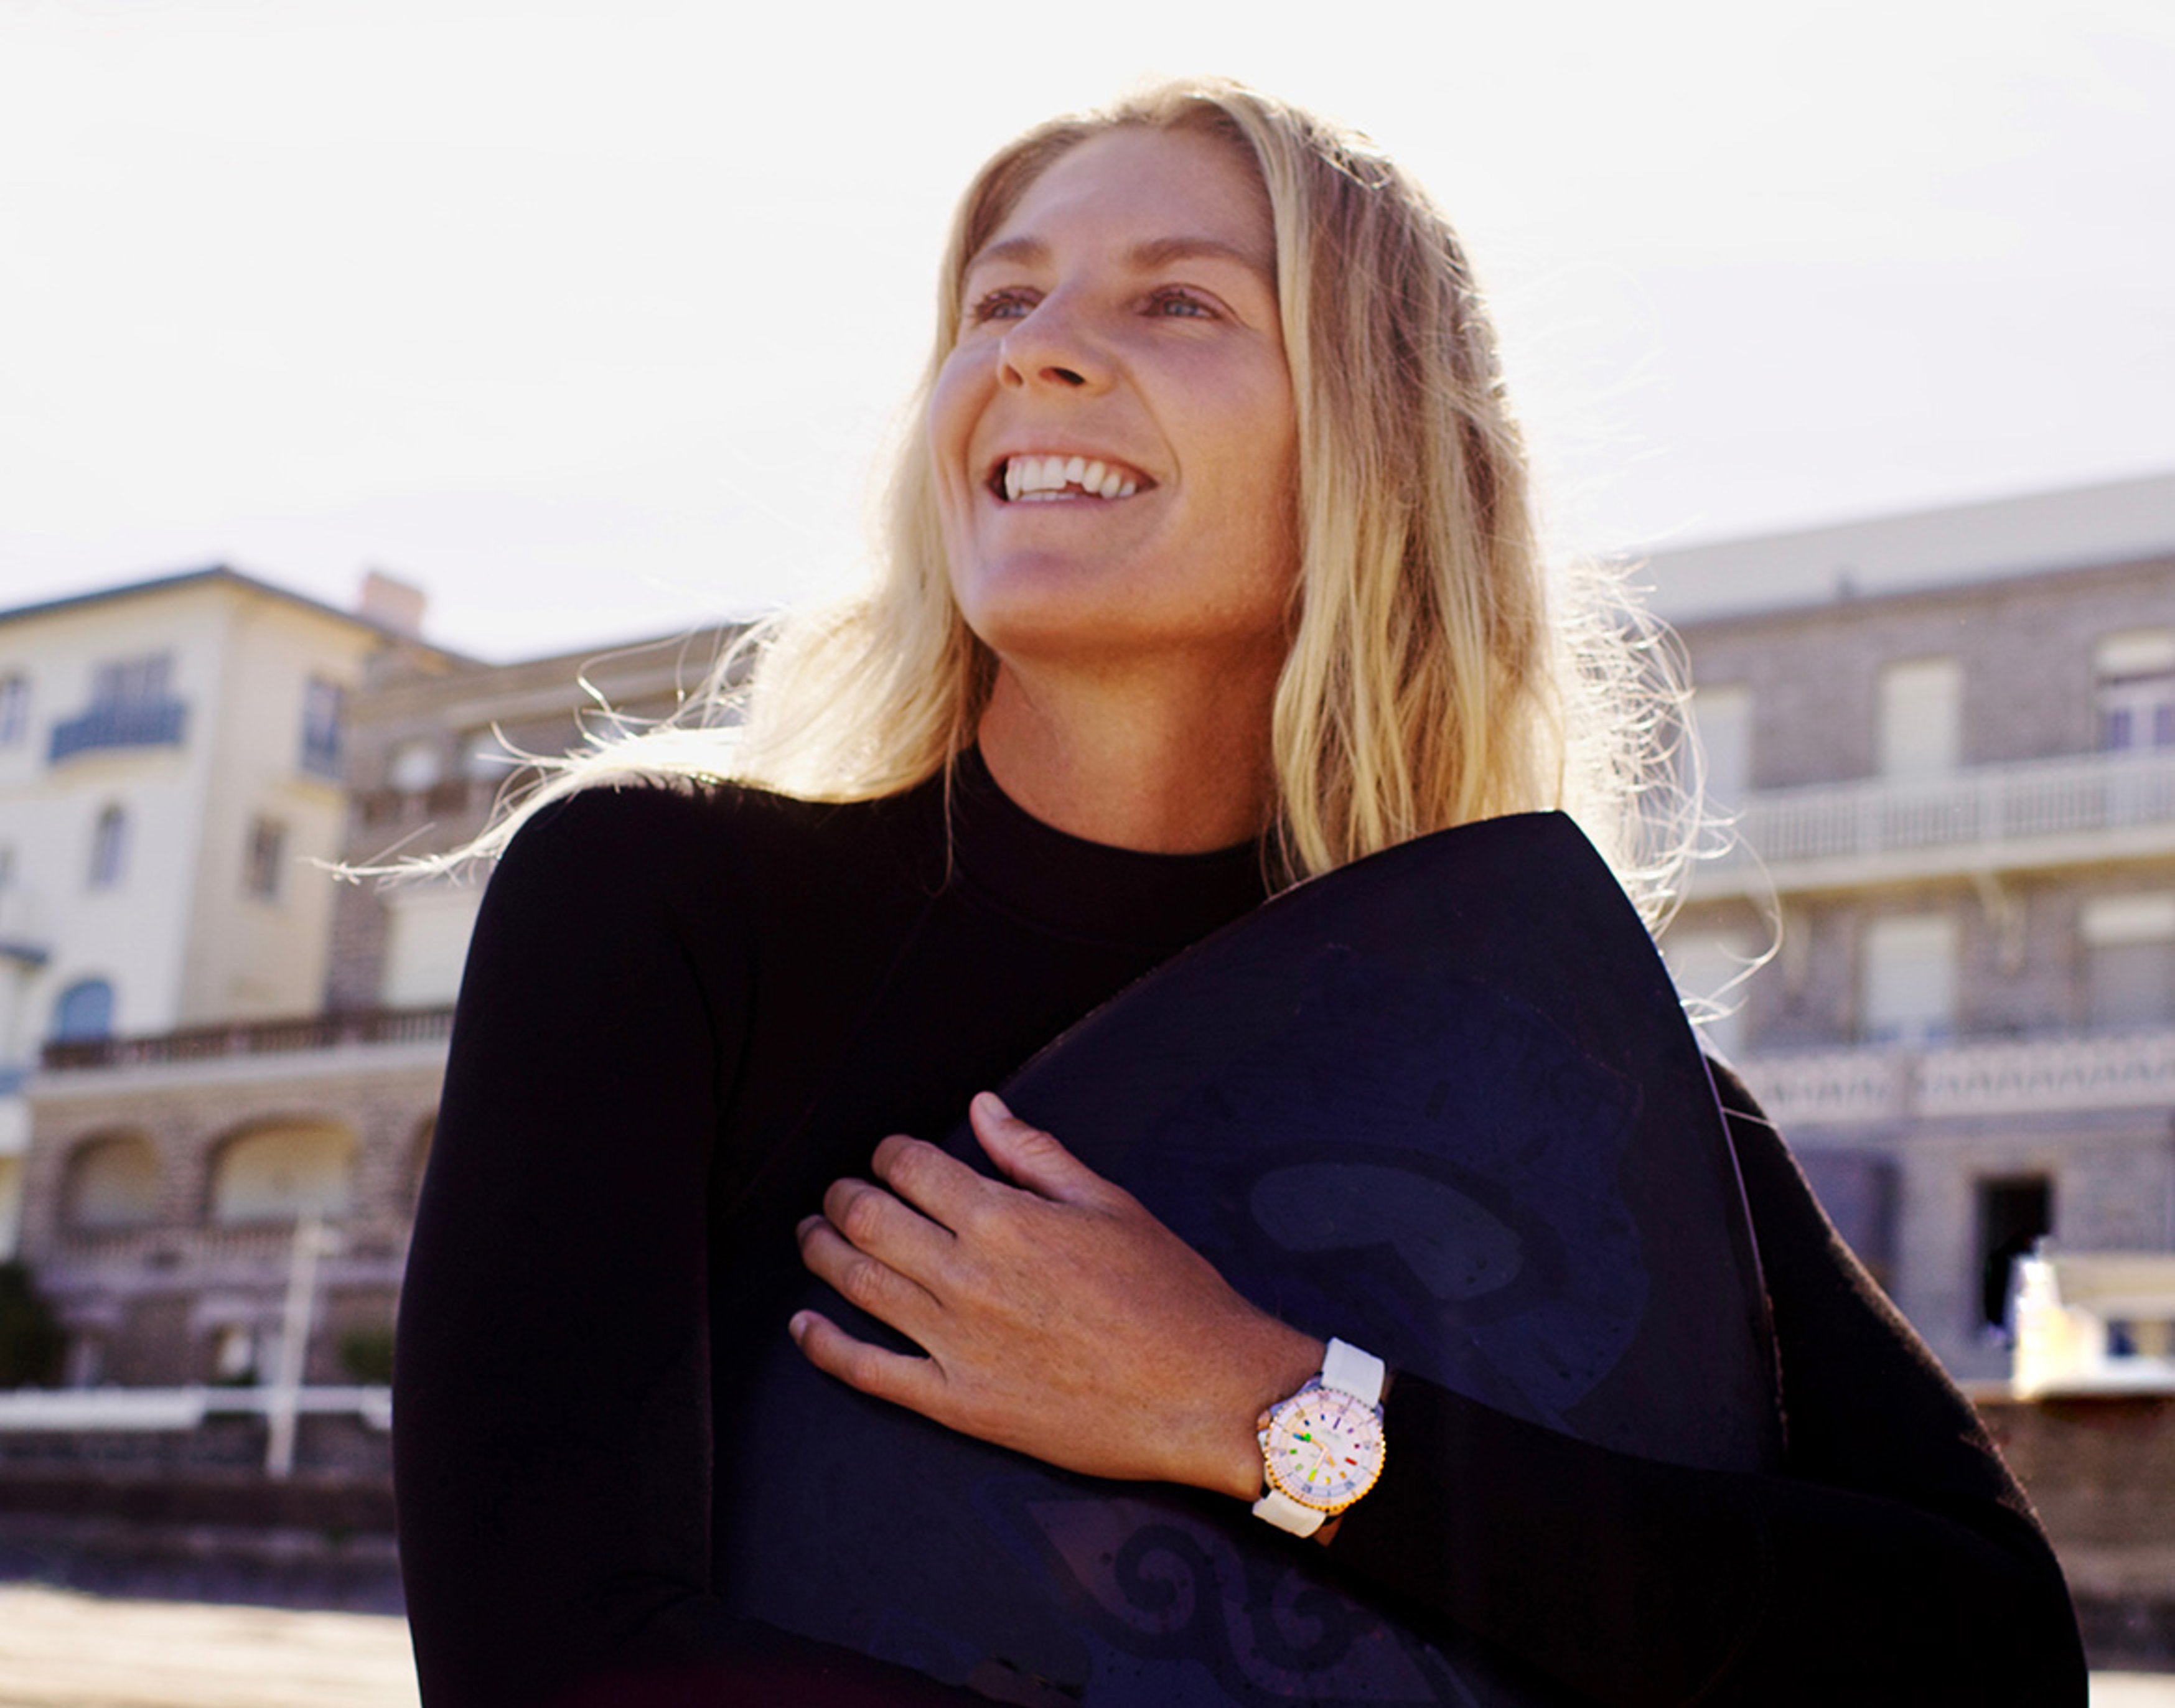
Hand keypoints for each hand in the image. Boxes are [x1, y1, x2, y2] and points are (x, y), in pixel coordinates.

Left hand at [792, 1092, 1322, 1498]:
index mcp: (1005, 1218)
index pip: (911, 1166)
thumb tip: (982, 1106)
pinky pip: (870, 1371)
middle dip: (843, 1196)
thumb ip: (1034, 1153)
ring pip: (858, 1284)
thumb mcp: (1108, 1204)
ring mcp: (957, 1344)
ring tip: (812, 1236)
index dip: (889, 1152)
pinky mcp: (959, 1404)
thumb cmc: (1170, 1294)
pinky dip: (825, 1345)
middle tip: (838, 1193)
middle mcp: (968, 1277)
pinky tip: (804, 1324)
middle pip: (868, 1220)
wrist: (1206, 1392)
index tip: (890, 1155)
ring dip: (822, 1252)